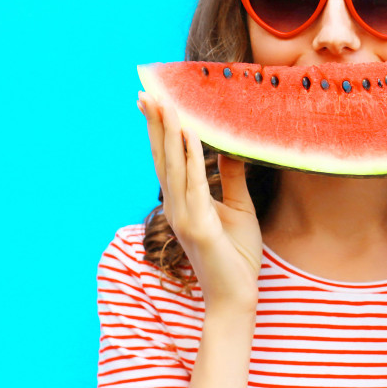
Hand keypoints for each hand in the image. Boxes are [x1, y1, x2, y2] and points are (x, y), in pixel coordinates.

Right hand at [138, 91, 261, 314]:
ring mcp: (185, 217)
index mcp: (183, 201)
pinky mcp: (200, 227)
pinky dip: (191, 159)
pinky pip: (195, 185)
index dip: (160, 129)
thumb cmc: (237, 255)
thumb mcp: (239, 207)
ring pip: (174, 166)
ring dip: (169, 133)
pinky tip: (189, 135)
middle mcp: (177, 206)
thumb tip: (230, 146)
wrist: (237, 296)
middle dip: (156, 124)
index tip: (153, 99)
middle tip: (147, 91)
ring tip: (166, 103)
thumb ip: (232, 177)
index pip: (168, 159)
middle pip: (163, 157)